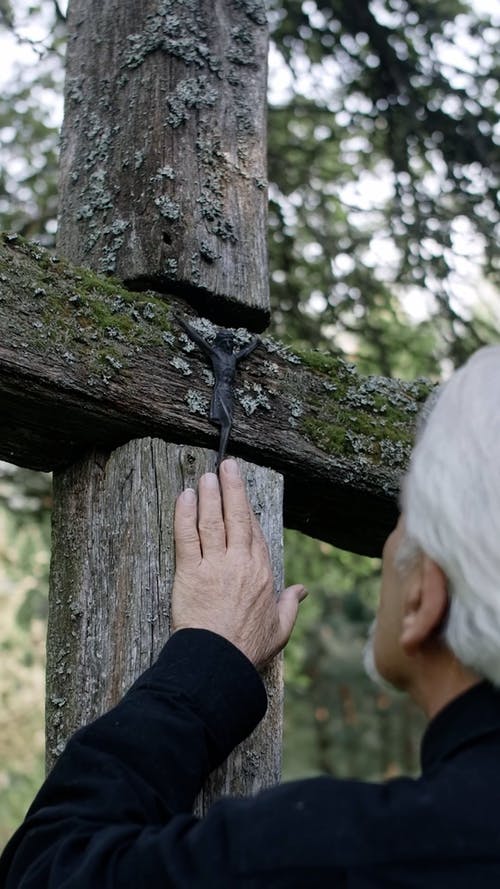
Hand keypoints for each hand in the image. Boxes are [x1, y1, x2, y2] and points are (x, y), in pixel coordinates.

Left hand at [172, 458, 306, 668]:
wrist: (219, 661)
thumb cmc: (248, 648)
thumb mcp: (280, 629)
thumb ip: (290, 606)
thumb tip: (302, 591)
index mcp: (263, 573)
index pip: (254, 532)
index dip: (246, 510)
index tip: (240, 495)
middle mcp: (241, 562)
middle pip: (236, 516)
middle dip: (232, 487)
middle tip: (227, 465)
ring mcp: (215, 565)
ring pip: (212, 520)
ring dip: (209, 494)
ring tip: (207, 475)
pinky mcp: (190, 571)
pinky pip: (187, 535)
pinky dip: (185, 513)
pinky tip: (185, 496)